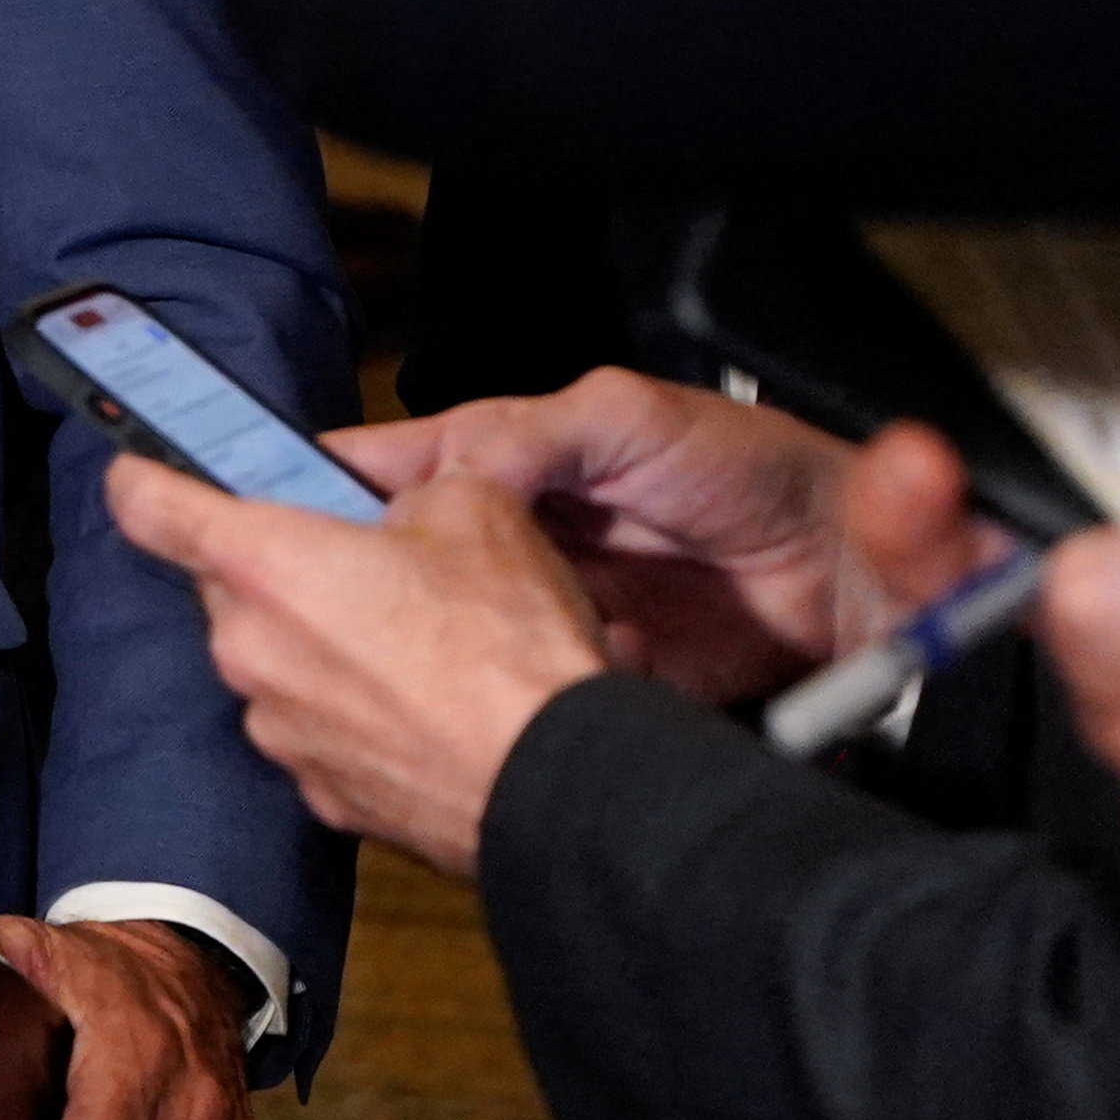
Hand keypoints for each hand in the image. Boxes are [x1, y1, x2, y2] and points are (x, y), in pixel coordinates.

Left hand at [107, 451, 613, 873]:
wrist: (560, 786)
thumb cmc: (504, 637)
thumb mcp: (475, 507)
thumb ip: (407, 492)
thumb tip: (397, 511)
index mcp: (260, 564)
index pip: (147, 502)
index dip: (146, 476)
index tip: (150, 469)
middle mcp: (245, 649)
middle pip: (228, 587)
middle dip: (281, 572)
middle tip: (361, 565)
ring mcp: (277, 732)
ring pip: (277, 664)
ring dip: (322, 649)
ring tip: (416, 650)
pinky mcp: (322, 796)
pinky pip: (320, 733)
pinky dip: (356, 718)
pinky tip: (425, 715)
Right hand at [348, 373, 952, 701]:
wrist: (872, 574)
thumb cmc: (759, 465)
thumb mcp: (627, 416)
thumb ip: (528, 434)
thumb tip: (445, 473)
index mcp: (507, 464)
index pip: (384, 472)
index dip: (316, 492)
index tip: (248, 514)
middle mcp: (519, 541)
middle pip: (402, 568)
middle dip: (366, 590)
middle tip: (332, 608)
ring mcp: (553, 616)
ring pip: (453, 641)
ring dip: (438, 653)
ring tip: (427, 659)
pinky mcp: (594, 684)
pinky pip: (523, 697)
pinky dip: (510, 703)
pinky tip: (506, 700)